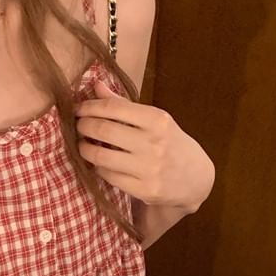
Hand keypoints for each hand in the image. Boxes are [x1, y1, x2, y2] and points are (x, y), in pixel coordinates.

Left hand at [75, 80, 213, 211]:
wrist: (197, 179)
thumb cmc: (171, 145)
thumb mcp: (155, 121)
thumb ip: (124, 105)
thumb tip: (96, 85)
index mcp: (157, 120)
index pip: (113, 107)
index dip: (90, 107)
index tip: (79, 109)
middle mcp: (154, 143)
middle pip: (103, 130)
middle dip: (83, 126)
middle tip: (78, 126)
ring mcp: (149, 168)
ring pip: (101, 156)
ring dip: (85, 149)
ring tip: (82, 145)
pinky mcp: (145, 190)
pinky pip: (109, 176)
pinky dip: (98, 168)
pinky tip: (98, 163)